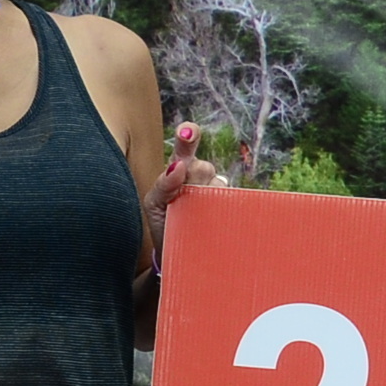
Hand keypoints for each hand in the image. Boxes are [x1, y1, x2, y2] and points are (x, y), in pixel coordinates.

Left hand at [146, 121, 226, 262]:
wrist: (176, 255)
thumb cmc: (164, 224)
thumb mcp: (154, 204)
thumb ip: (162, 183)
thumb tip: (177, 166)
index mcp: (180, 172)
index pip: (186, 149)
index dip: (188, 136)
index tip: (187, 130)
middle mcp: (201, 180)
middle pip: (205, 167)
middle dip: (195, 176)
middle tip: (185, 191)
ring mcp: (217, 196)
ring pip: (219, 185)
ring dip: (205, 196)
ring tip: (192, 214)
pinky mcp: (229, 211)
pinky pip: (231, 202)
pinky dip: (222, 207)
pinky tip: (214, 217)